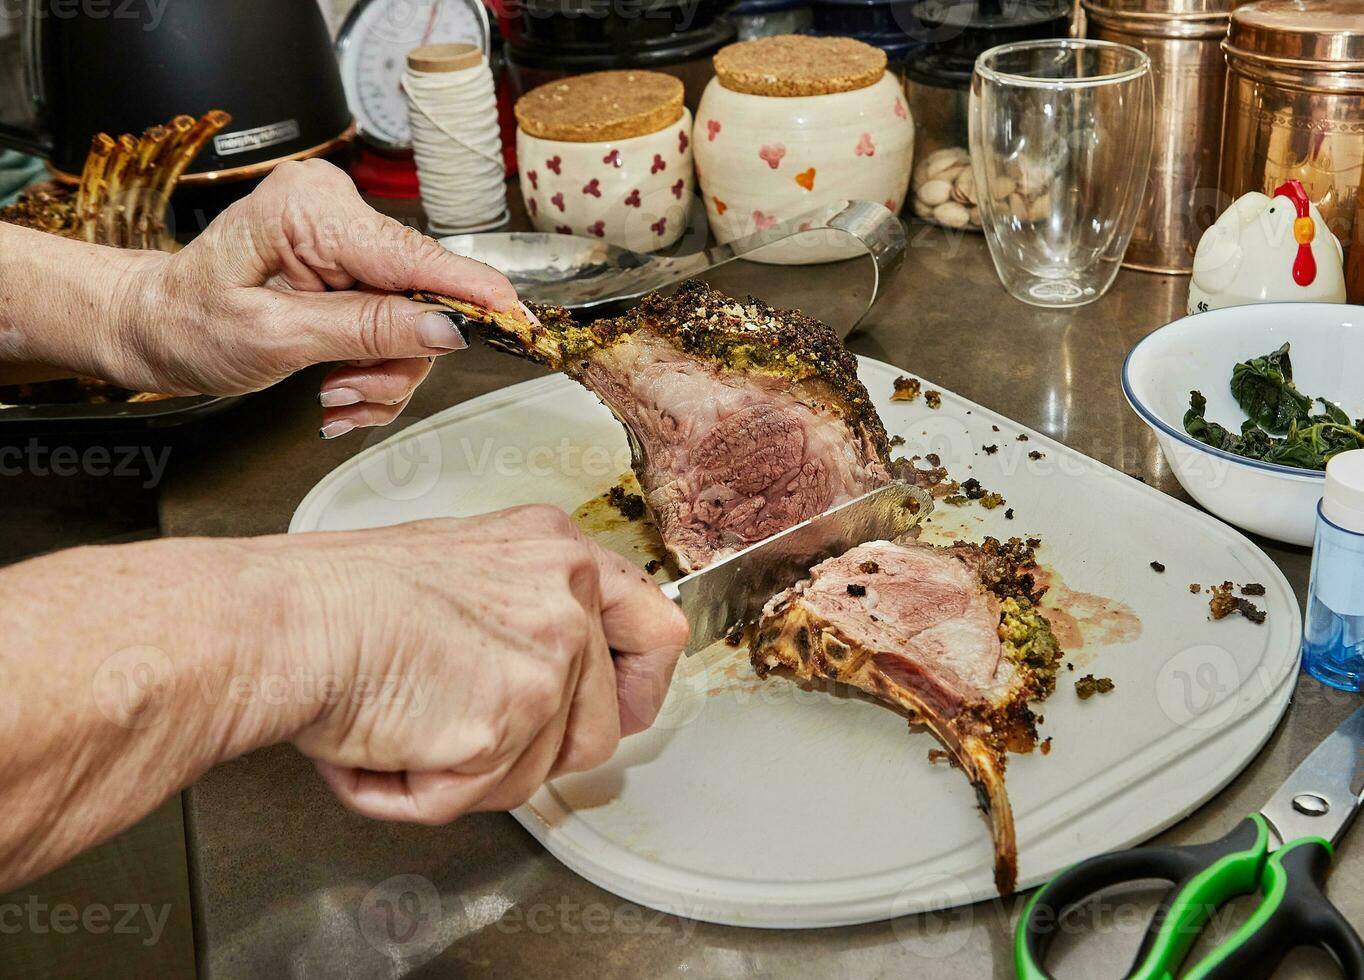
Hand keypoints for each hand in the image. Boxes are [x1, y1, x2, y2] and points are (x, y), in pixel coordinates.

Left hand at [118, 158, 518, 435]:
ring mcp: (348, 239)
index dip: (471, 292)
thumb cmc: (190, 322)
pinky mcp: (354, 267)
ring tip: (335, 394)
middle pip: (422, 297)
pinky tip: (340, 384)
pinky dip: (376, 367)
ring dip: (383, 372)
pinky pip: (398, 323)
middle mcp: (337, 212)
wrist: (156, 327)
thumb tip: (444, 326)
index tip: (518, 318)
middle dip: (396, 358)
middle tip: (350, 394)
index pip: (415, 256)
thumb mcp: (273, 336)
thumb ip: (365, 329)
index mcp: (310, 209)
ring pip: (415, 321)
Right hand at [275, 505, 688, 820]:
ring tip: (405, 725)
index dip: (639, 686)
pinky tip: (382, 743)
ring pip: (542, 772)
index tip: (617, 709)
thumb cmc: (338, 595)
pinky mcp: (511, 716)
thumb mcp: (460, 570)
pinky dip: (420, 793)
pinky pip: (479, 796)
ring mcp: (547, 656)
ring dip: (470, 774)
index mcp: (556, 552)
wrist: (281, 620)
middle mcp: (566, 596)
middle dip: (532, 753)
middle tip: (463, 736)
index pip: (656, 628)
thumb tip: (552, 676)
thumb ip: (523, 614)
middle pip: (600, 726)